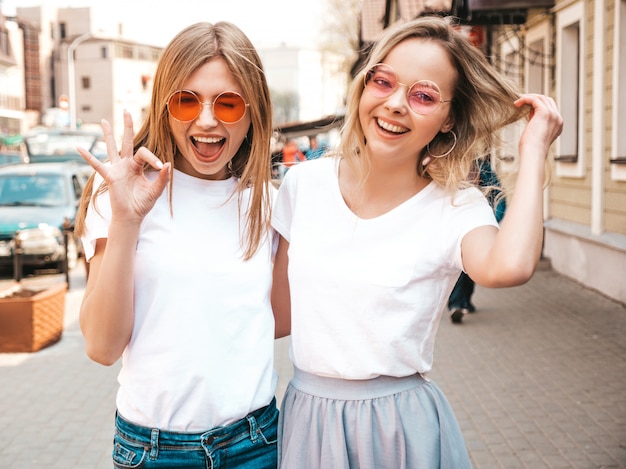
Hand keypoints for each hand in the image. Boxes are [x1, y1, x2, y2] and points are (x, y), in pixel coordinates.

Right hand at [77, 110, 170, 224]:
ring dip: (108, 134)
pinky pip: (97, 165)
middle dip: (127, 126)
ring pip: (112, 148)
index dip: (153, 158)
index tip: (161, 166)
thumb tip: (168, 165)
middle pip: (127, 141)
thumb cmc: (142, 204)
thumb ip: (162, 178)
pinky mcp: (110, 177)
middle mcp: (127, 164)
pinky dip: (88, 157)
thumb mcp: (155, 190)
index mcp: (138, 166)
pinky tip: (79, 148)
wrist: (132, 216)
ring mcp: (117, 169)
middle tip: (126, 111)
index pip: (144, 153)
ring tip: (104, 121)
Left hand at [514, 94, 562, 158]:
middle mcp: (558, 118)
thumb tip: (531, 113)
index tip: (526, 109)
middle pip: (547, 100)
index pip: (550, 108)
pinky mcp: (545, 112)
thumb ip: (537, 123)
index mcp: (558, 125)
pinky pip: (535, 99)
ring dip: (528, 98)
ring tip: (517, 102)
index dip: (538, 106)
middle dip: (534, 99)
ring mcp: (553, 114)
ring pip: (541, 98)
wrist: (533, 153)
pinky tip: (517, 103)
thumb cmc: (531, 149)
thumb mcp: (537, 133)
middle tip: (521, 102)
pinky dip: (525, 99)